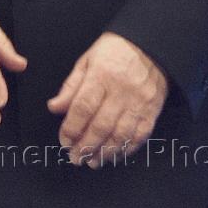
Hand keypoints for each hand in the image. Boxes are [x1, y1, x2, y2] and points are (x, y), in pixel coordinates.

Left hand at [47, 32, 167, 168]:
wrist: (150, 47)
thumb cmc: (114, 52)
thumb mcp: (87, 61)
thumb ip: (71, 86)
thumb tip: (55, 108)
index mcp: (101, 75)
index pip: (83, 107)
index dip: (72, 127)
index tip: (64, 141)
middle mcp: (121, 91)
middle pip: (101, 125)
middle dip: (86, 146)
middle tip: (75, 158)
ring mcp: (139, 103)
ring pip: (121, 135)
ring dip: (104, 153)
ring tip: (92, 161)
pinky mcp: (152, 112)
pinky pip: (139, 136)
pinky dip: (126, 149)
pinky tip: (114, 155)